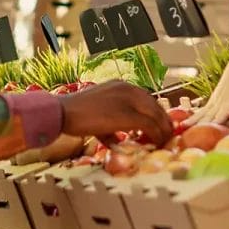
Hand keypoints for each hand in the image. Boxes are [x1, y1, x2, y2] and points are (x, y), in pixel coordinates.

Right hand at [58, 80, 172, 146]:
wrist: (62, 112)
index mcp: (121, 85)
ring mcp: (128, 101)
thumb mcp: (97, 110)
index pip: (147, 98)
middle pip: (155, 105)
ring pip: (156, 115)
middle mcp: (127, 89)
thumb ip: (111, 121)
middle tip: (167, 135)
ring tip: (163, 140)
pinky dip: (156, 135)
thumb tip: (118, 138)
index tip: (160, 125)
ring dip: (162, 129)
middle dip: (163, 121)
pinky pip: (149, 125)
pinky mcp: (126, 115)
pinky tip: (156, 143)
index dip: (156, 113)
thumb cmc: (74, 114)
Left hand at [185, 50, 228, 124]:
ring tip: (210, 126)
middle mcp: (222, 102)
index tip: (181, 127)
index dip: (192, 120)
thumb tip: (204, 122)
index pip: (201, 114)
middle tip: (189, 130)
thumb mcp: (221, 96)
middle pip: (210, 115)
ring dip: (217, 119)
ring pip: (224, 111)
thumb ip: (214, 109)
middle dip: (201, 123)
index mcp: (215, 103)